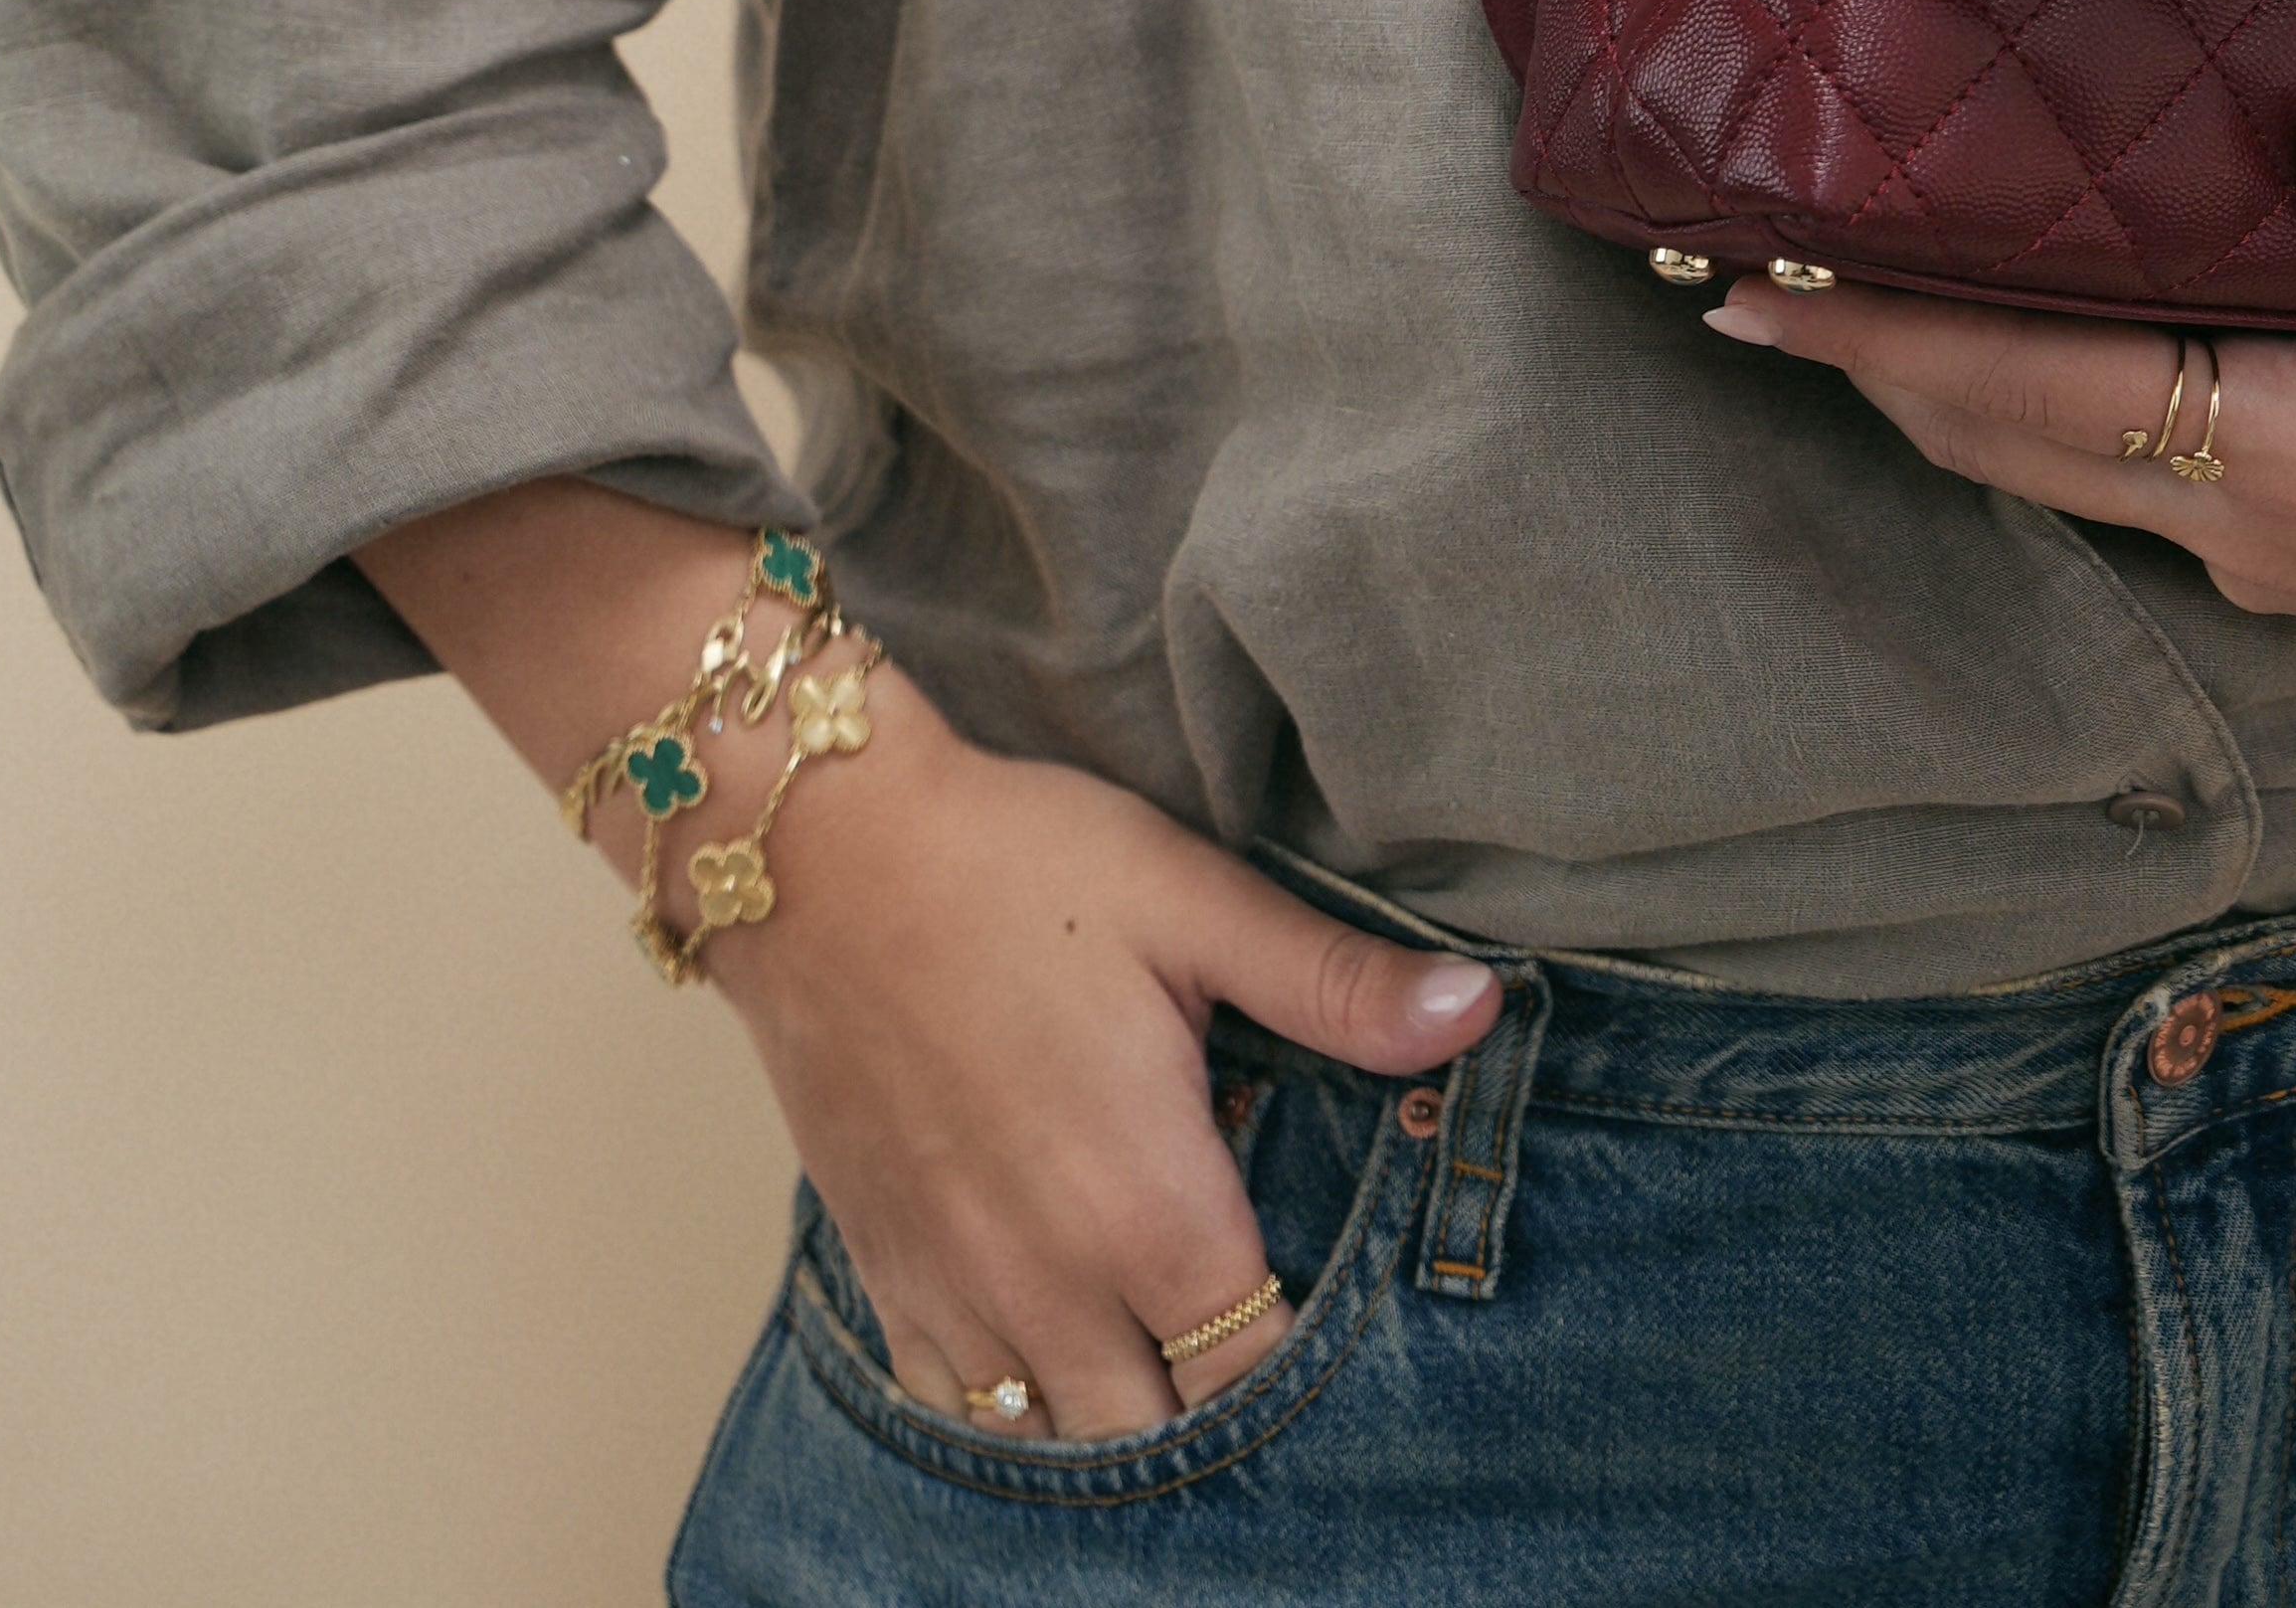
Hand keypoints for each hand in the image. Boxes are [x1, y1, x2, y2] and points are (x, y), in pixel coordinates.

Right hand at [698, 700, 1499, 1441]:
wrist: (819, 853)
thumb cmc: (1014, 861)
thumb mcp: (1193, 901)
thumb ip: (1334, 982)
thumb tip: (1477, 1009)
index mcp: (1144, 1203)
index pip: (1250, 1368)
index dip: (1301, 1358)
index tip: (1330, 1309)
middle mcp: (1047, 1280)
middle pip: (1155, 1432)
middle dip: (1213, 1401)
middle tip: (1254, 1329)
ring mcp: (954, 1290)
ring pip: (1052, 1441)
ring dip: (1114, 1417)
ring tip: (1164, 1354)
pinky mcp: (885, 1274)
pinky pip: (955, 1410)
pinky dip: (1012, 1408)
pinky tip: (1052, 1354)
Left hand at [1709, 93, 2295, 747]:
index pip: (2045, 384)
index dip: (1895, 333)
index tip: (1765, 283)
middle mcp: (2252, 522)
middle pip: (2002, 437)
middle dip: (1860, 365)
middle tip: (1723, 284)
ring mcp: (2267, 555)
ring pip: (2045, 467)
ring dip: (1926, 393)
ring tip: (1813, 313)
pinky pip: (2115, 477)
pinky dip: (2022, 415)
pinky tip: (2000, 359)